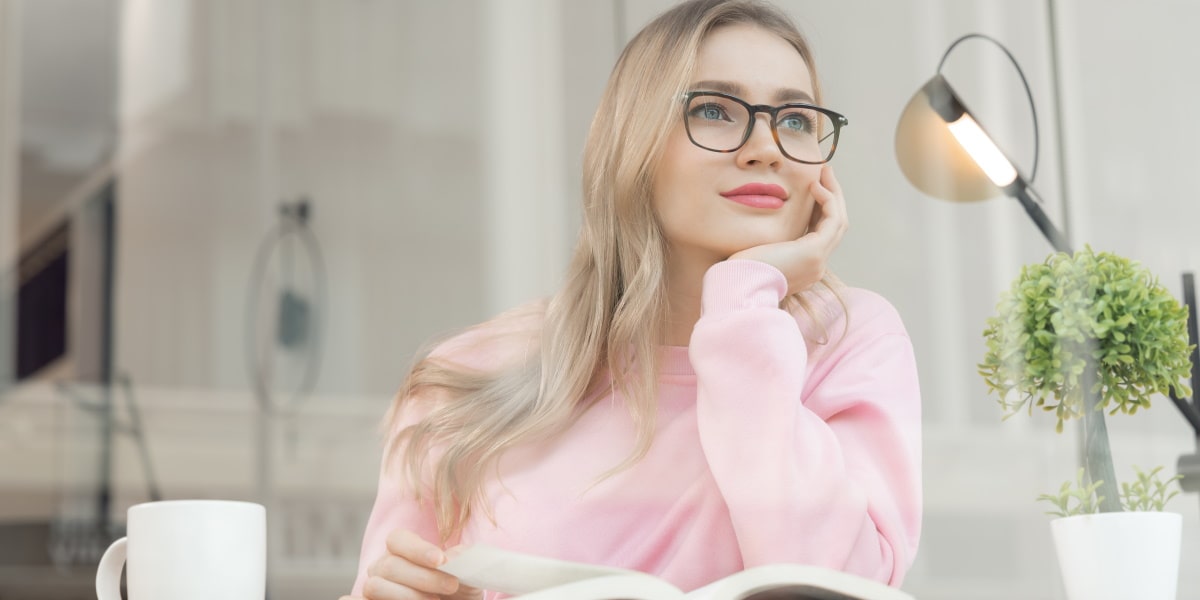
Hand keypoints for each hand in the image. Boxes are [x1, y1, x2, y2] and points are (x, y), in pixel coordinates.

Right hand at [341, 529, 481, 599]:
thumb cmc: (457, 589)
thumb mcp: (466, 573)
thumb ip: (461, 561)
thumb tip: (454, 558)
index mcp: (402, 549)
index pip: (398, 539)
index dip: (418, 549)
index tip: (442, 560)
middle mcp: (382, 566)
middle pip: (390, 565)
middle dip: (423, 577)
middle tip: (451, 586)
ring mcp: (374, 586)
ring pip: (375, 586)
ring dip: (406, 595)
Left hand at [729, 164, 846, 295]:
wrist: (736, 288)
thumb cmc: (737, 271)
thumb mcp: (756, 251)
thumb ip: (766, 239)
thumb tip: (759, 222)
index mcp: (803, 267)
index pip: (821, 233)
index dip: (820, 208)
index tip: (814, 186)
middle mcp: (815, 266)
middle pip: (835, 226)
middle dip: (832, 197)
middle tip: (826, 173)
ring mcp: (817, 261)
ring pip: (838, 222)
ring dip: (834, 193)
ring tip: (825, 171)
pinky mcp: (813, 253)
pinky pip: (832, 220)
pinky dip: (827, 200)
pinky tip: (815, 185)